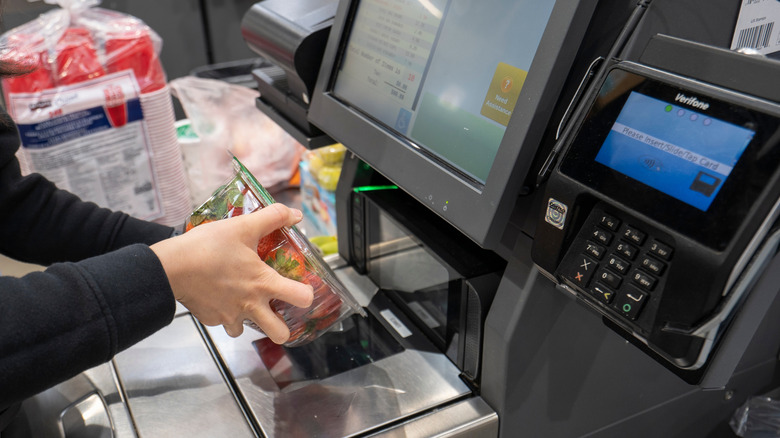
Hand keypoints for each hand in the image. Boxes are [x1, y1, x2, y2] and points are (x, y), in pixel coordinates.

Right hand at [151, 203, 313, 342]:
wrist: (170, 268)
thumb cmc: (207, 248)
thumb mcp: (243, 226)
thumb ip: (272, 217)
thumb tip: (294, 214)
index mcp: (263, 284)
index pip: (302, 299)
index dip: (308, 295)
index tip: (303, 290)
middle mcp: (251, 305)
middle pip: (280, 335)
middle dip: (282, 328)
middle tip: (277, 313)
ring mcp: (230, 316)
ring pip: (247, 330)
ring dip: (247, 320)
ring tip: (241, 301)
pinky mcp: (211, 320)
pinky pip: (223, 323)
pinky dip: (223, 313)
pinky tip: (218, 296)